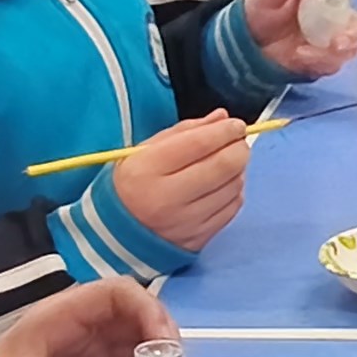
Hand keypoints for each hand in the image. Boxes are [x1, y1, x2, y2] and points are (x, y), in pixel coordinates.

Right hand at [104, 111, 253, 254]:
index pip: (199, 143)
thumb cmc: (133, 184)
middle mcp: (167, 198)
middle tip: (238, 141)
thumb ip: (184, 131)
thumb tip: (222, 118)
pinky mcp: (199, 238)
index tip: (236, 124)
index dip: (224, 130)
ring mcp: (185, 222)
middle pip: (223, 166)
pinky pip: (232, 208)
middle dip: (239, 148)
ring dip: (238, 169)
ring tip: (227, 161)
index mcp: (147, 170)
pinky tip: (224, 184)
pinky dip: (234, 190)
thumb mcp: (144, 151)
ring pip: (232, 187)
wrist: (117, 235)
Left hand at [243, 0, 356, 77]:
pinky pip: (332, 64)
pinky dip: (318, 62)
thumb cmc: (258, 12)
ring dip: (337, 52)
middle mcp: (332, 15)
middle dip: (354, 32)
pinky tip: (300, 56)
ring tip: (309, 52)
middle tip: (339, 41)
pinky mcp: (323, 60)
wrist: (244, 43)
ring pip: (351, 47)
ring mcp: (330, 39)